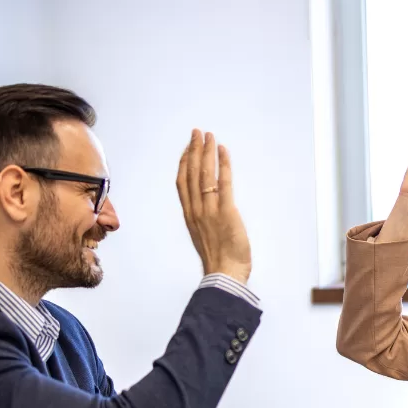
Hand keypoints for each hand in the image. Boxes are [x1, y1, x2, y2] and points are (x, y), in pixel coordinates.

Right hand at [175, 130, 251, 282]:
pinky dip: (222, 164)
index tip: (188, 148)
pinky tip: (223, 150)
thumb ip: (204, 222)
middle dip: (193, 150)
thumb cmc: (218, 260)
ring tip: (208, 135)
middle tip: (197, 132)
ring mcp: (209, 210)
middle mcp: (196, 210)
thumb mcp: (204, 237)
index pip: (182, 183)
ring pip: (203, 174)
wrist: (224, 275)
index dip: (184, 163)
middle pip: (191, 173)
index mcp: (190, 216)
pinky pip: (222, 183)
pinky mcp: (225, 211)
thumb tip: (208, 211)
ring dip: (206, 152)